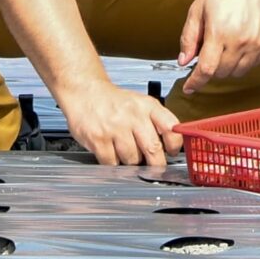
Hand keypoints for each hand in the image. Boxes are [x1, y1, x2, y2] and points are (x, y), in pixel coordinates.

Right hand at [59, 77, 182, 166]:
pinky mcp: (98, 139)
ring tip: (124, 150)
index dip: (175, 145)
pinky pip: (112, 163)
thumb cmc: (114, 102)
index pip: (171, 127)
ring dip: (130, 161)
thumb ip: (156, 122)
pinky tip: (111, 152)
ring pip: (133, 159)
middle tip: (153, 166)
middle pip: (153, 149)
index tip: (172, 152)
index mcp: (147, 106)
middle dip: (156, 164)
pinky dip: (113, 163)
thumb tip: (170, 147)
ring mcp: (115, 128)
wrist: (84, 92)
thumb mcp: (140, 103)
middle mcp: (133, 115)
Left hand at [178, 0, 259, 93]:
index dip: (195, 82)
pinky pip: (253, 65)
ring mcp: (257, 43)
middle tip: (209, 52)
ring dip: (227, 67)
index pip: (206, 69)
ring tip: (225, 47)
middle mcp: (240, 40)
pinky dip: (243, 62)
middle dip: (210, 69)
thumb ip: (189, 36)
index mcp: (219, 31)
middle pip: (221, 73)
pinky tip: (240, 45)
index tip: (189, 87)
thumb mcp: (199, 7)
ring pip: (238, 73)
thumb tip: (183, 61)